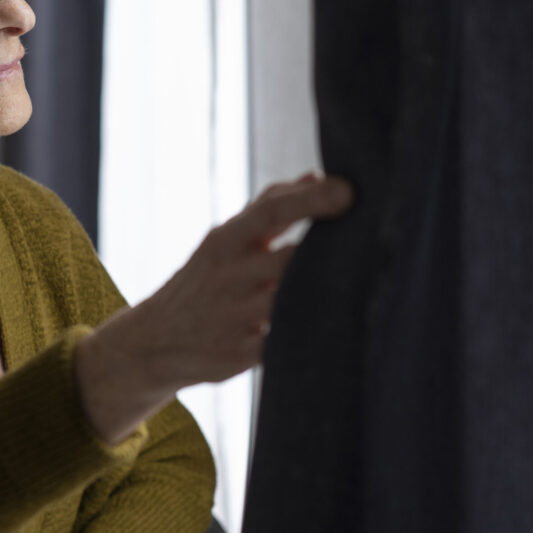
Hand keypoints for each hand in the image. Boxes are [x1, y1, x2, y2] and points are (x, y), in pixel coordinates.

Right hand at [75, 172, 353, 443]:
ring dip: (329, 294)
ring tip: (369, 281)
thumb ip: (269, 207)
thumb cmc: (203, 279)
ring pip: (294, 303)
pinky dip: (313, 333)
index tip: (352, 190)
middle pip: (292, 259)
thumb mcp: (223, 240)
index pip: (271, 210)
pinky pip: (286, 343)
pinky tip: (340, 325)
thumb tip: (316, 176)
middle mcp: (228, 276)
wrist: (155, 341)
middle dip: (335, 252)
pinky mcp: (240, 356)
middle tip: (377, 242)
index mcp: (224, 241)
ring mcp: (233, 317)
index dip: (313, 199)